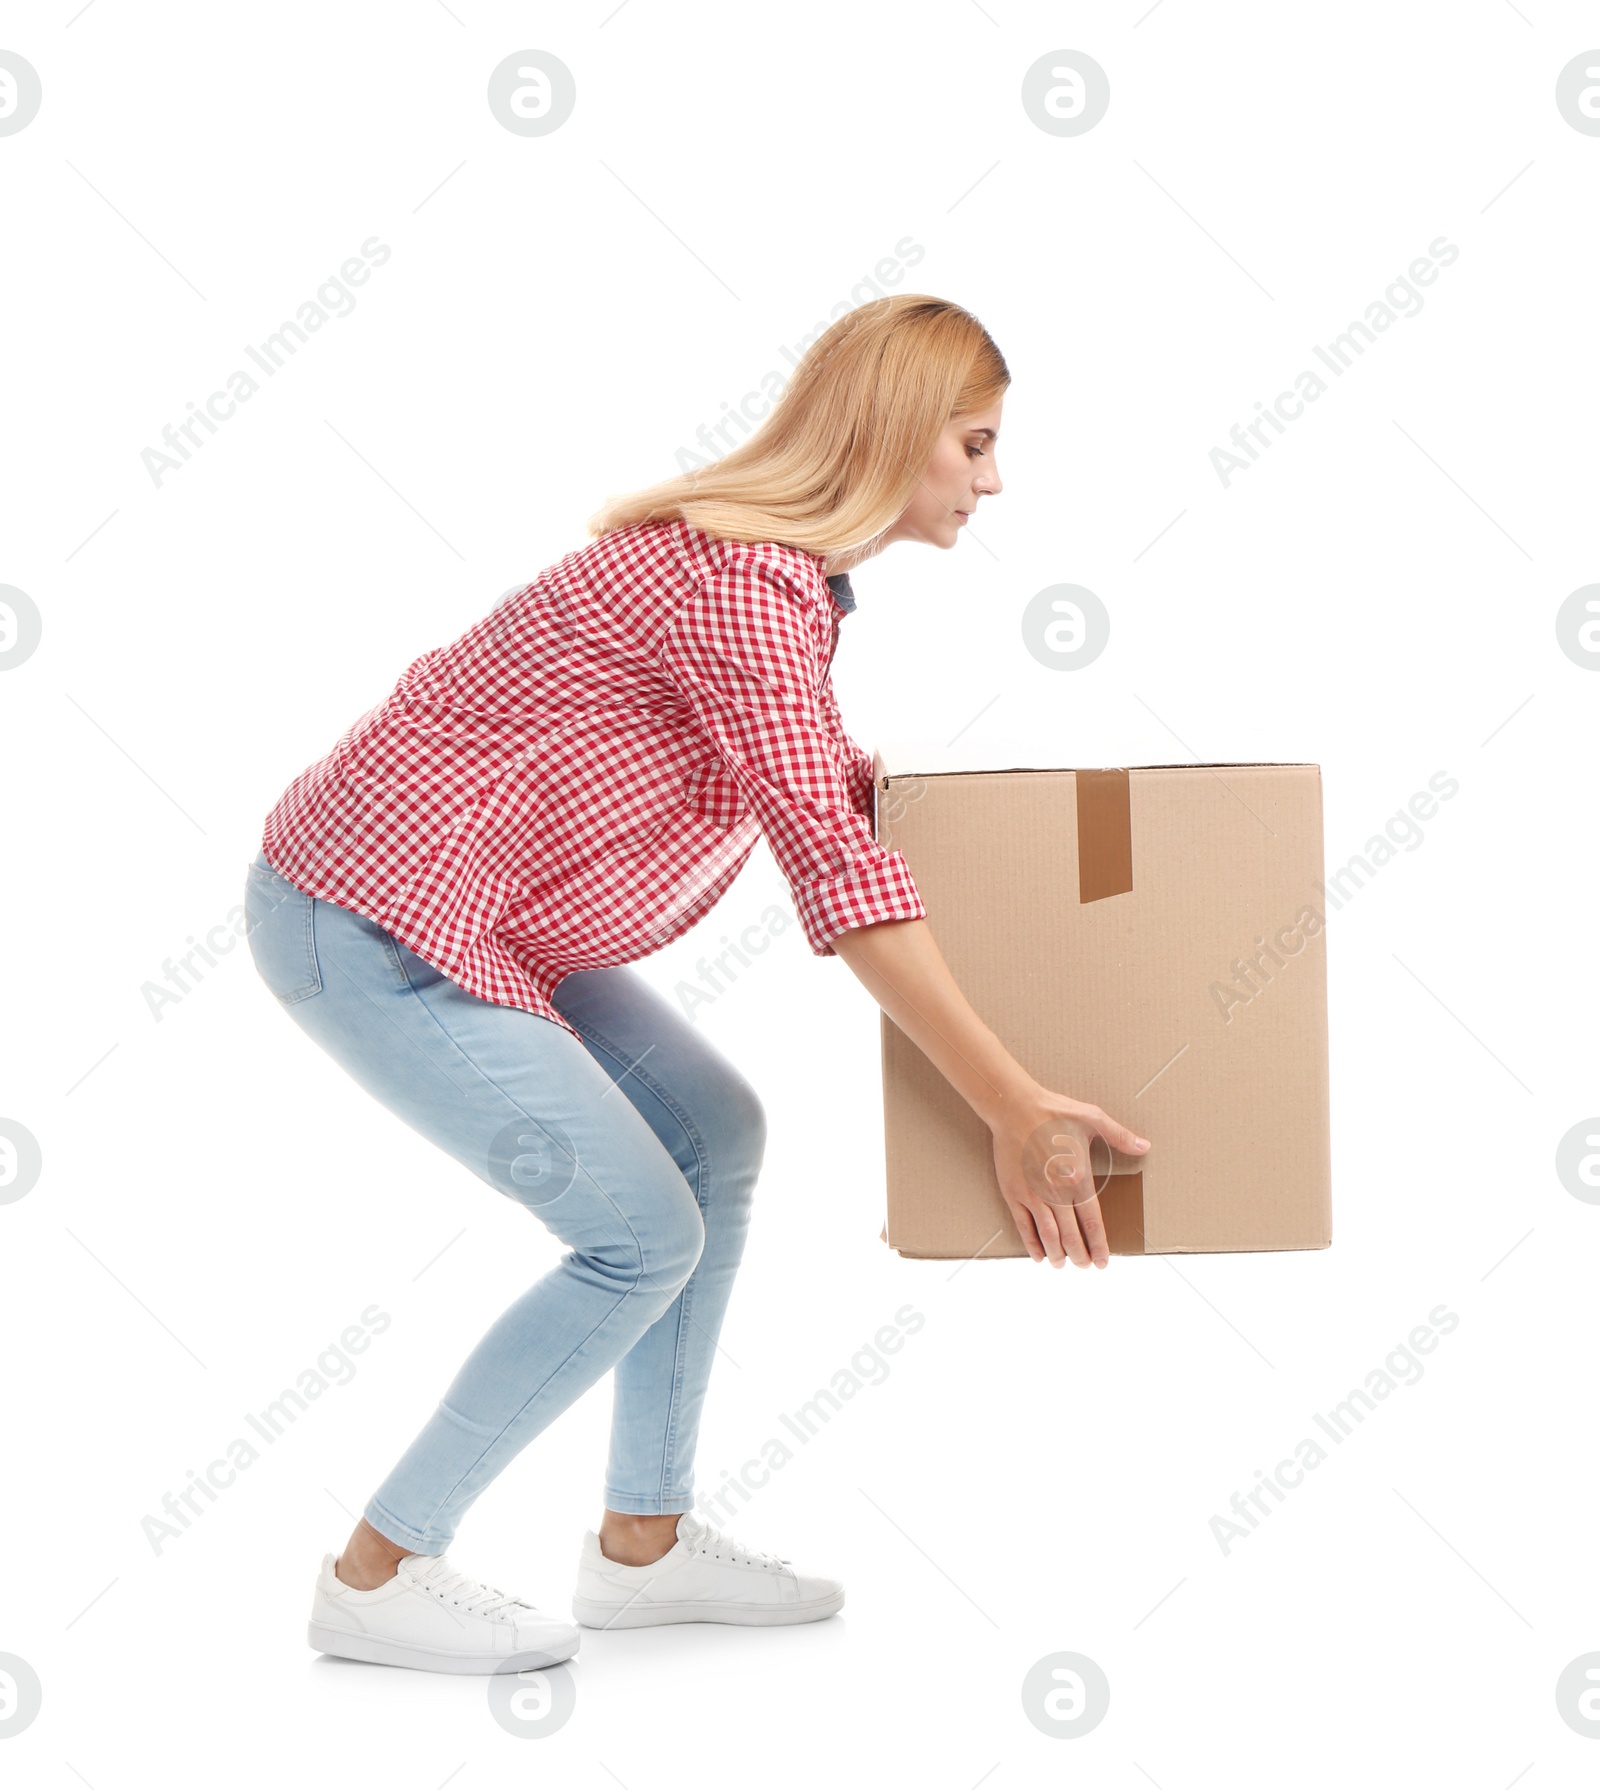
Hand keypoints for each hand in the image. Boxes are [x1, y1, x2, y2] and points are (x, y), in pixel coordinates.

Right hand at [989, 1089, 1150, 1268]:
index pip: (1092, 1223)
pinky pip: (1024, 1226)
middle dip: (1080, 1256)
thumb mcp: (1092, 1118)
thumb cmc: (1053, 1111)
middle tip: (1086, 1266)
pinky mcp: (1013, 1193)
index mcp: (1077, 1178)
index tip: (1103, 1261)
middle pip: (1071, 1237)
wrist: (1013, 1107)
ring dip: (1057, 1255)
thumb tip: (1145, 1146)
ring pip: (1048, 1236)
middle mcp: (1055, 1192)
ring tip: (1062, 1265)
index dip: (1099, 1246)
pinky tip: (1039, 1255)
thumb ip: (1119, 1136)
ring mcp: (1032, 1195)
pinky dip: (1032, 1245)